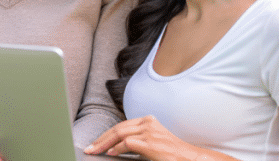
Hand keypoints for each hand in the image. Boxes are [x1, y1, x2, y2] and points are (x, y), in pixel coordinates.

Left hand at [83, 115, 201, 160]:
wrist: (189, 158)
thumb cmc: (171, 154)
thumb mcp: (152, 142)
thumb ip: (138, 141)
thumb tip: (117, 148)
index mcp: (148, 120)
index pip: (122, 125)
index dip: (107, 134)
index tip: (96, 143)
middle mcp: (147, 122)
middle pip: (117, 128)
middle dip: (101, 138)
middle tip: (89, 147)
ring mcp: (149, 131)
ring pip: (119, 133)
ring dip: (104, 143)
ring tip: (94, 151)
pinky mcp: (150, 142)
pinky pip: (126, 143)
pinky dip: (115, 149)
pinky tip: (110, 154)